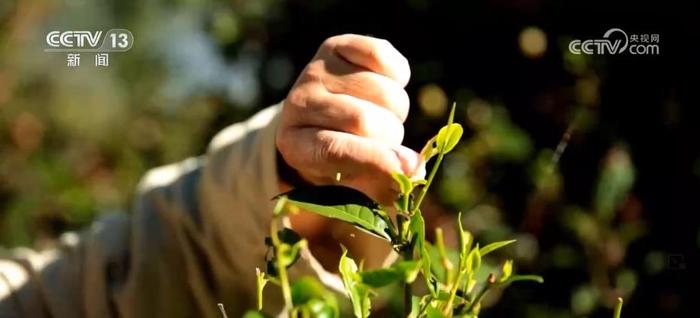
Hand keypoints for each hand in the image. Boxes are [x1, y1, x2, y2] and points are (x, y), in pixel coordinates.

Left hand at [277, 34, 422, 204]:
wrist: (321, 116)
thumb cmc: (341, 157)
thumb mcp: (355, 180)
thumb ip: (383, 182)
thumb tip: (415, 169)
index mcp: (297, 147)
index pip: (335, 149)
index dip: (375, 159)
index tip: (408, 167)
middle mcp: (298, 105)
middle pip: (364, 119)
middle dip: (392, 136)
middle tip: (389, 140)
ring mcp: (315, 72)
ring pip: (381, 91)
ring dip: (397, 110)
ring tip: (383, 115)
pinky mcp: (333, 47)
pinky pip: (381, 54)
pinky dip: (397, 73)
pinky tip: (386, 84)